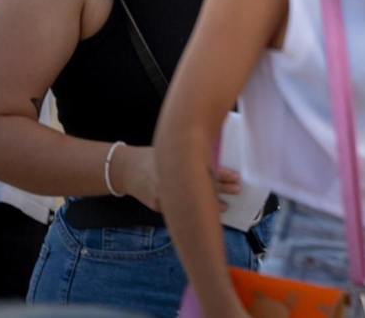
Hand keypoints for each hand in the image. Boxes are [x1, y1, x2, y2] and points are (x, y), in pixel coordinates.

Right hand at [114, 145, 242, 212]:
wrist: (126, 170)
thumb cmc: (153, 157)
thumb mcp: (172, 151)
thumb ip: (190, 156)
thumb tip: (215, 158)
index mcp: (177, 164)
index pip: (205, 169)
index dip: (223, 175)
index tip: (237, 177)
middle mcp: (171, 181)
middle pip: (202, 187)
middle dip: (222, 190)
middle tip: (238, 190)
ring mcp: (165, 196)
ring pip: (193, 202)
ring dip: (211, 205)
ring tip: (226, 207)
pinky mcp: (159, 206)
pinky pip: (180, 209)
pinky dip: (193, 211)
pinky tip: (205, 214)